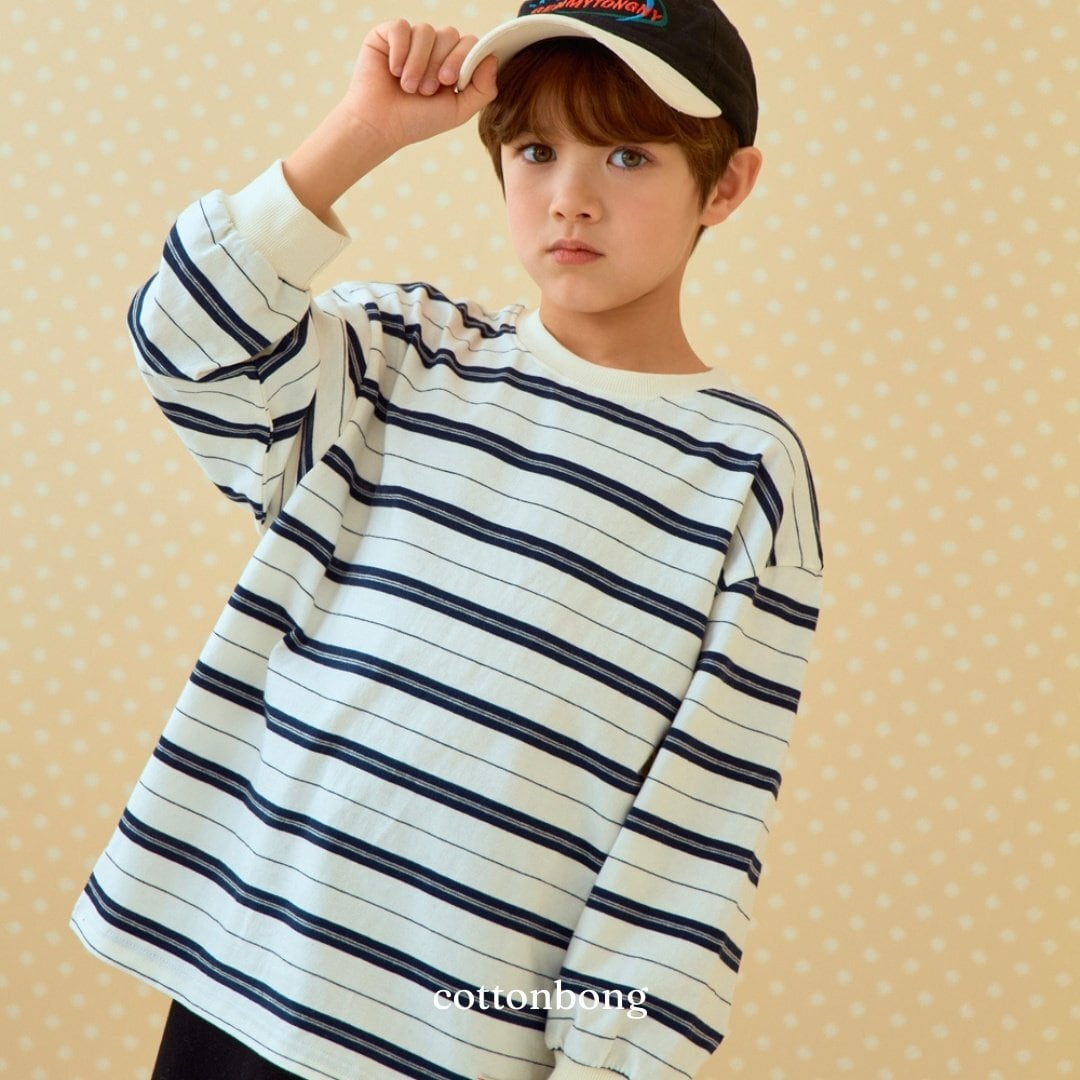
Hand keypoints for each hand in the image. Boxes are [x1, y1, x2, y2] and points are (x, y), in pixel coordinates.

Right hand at [344, 20, 497, 151]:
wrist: (380, 126)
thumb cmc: (417, 121)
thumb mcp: (458, 111)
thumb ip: (483, 90)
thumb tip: (492, 58)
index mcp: (452, 63)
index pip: (469, 43)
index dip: (461, 58)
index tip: (448, 82)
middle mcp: (433, 48)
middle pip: (449, 34)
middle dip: (439, 63)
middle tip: (426, 90)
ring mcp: (411, 40)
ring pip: (426, 31)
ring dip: (418, 63)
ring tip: (408, 87)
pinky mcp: (388, 34)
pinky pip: (402, 27)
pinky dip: (400, 51)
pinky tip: (393, 71)